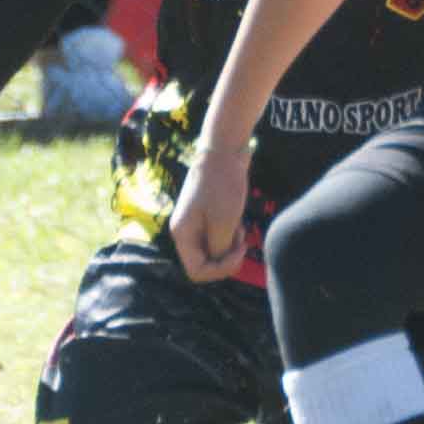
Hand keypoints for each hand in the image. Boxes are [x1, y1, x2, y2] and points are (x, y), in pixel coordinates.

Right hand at [166, 147, 251, 283]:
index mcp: (182, 235)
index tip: (239, 252)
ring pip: (214, 252)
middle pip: (205, 263)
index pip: (197, 271)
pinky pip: (218, 239)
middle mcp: (185, 232)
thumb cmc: (223, 185)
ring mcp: (195, 224)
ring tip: (240, 228)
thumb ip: (219, 249)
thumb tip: (219, 262)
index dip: (220, 269)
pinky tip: (239, 223)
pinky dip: (230, 236)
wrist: (225, 152)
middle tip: (241, 241)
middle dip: (226, 258)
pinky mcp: (207, 217)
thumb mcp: (224, 222)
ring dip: (230, 247)